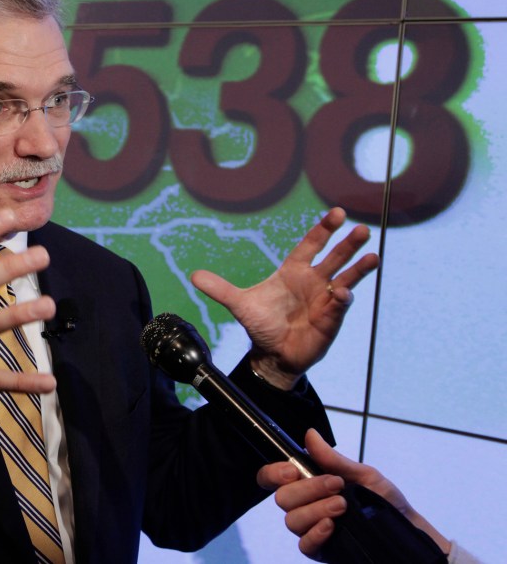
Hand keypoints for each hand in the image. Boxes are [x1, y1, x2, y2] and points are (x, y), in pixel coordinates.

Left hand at [191, 208, 378, 388]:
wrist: (271, 354)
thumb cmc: (261, 324)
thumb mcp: (239, 304)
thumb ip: (220, 289)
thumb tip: (194, 276)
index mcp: (294, 272)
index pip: (311, 245)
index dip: (323, 229)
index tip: (337, 213)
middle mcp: (313, 282)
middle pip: (334, 257)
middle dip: (348, 243)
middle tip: (361, 229)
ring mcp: (324, 300)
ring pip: (346, 279)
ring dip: (359, 268)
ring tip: (373, 256)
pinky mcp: (330, 319)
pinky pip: (339, 306)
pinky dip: (341, 299)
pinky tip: (341, 293)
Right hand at [257, 429, 450, 558]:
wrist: (405, 528)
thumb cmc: (382, 498)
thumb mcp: (362, 474)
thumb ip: (333, 460)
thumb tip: (310, 434)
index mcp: (306, 482)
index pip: (271, 477)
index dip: (273, 473)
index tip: (293, 470)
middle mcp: (303, 505)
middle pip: (282, 499)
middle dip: (309, 489)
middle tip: (337, 486)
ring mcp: (309, 528)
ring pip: (292, 521)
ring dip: (316, 510)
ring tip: (342, 506)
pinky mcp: (319, 550)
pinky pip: (304, 545)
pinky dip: (315, 533)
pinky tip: (331, 527)